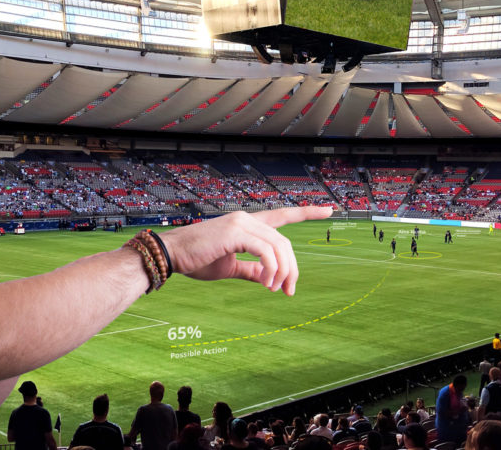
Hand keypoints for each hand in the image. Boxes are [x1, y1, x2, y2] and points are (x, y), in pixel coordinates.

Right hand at [159, 206, 332, 295]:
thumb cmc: (196, 261)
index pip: (282, 215)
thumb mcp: (229, 267)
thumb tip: (269, 279)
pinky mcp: (236, 232)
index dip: (306, 212)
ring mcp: (242, 223)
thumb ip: (251, 270)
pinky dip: (271, 270)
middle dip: (292, 268)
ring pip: (279, 247)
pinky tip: (267, 284)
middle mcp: (247, 218)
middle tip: (290, 291)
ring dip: (283, 272)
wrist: (171, 256)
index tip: (329, 210)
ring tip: (276, 290)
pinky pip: (266, 252)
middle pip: (285, 242)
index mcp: (246, 224)